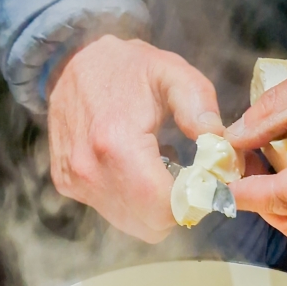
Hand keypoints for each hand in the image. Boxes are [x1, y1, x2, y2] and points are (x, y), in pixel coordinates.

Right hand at [48, 35, 222, 242]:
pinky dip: (132, 201)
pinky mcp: (67, 185)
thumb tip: (219, 143)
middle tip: (187, 179)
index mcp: (117, 143)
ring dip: (154, 207)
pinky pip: (113, 212)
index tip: (205, 182)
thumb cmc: (127, 67)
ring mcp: (76, 182)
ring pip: (132, 225)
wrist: (68, 60)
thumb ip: (198, 105)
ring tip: (158, 169)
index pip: (163, 208)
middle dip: (177, 208)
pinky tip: (135, 169)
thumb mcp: (170, 72)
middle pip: (151, 225)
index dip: (192, 202)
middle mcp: (90, 171)